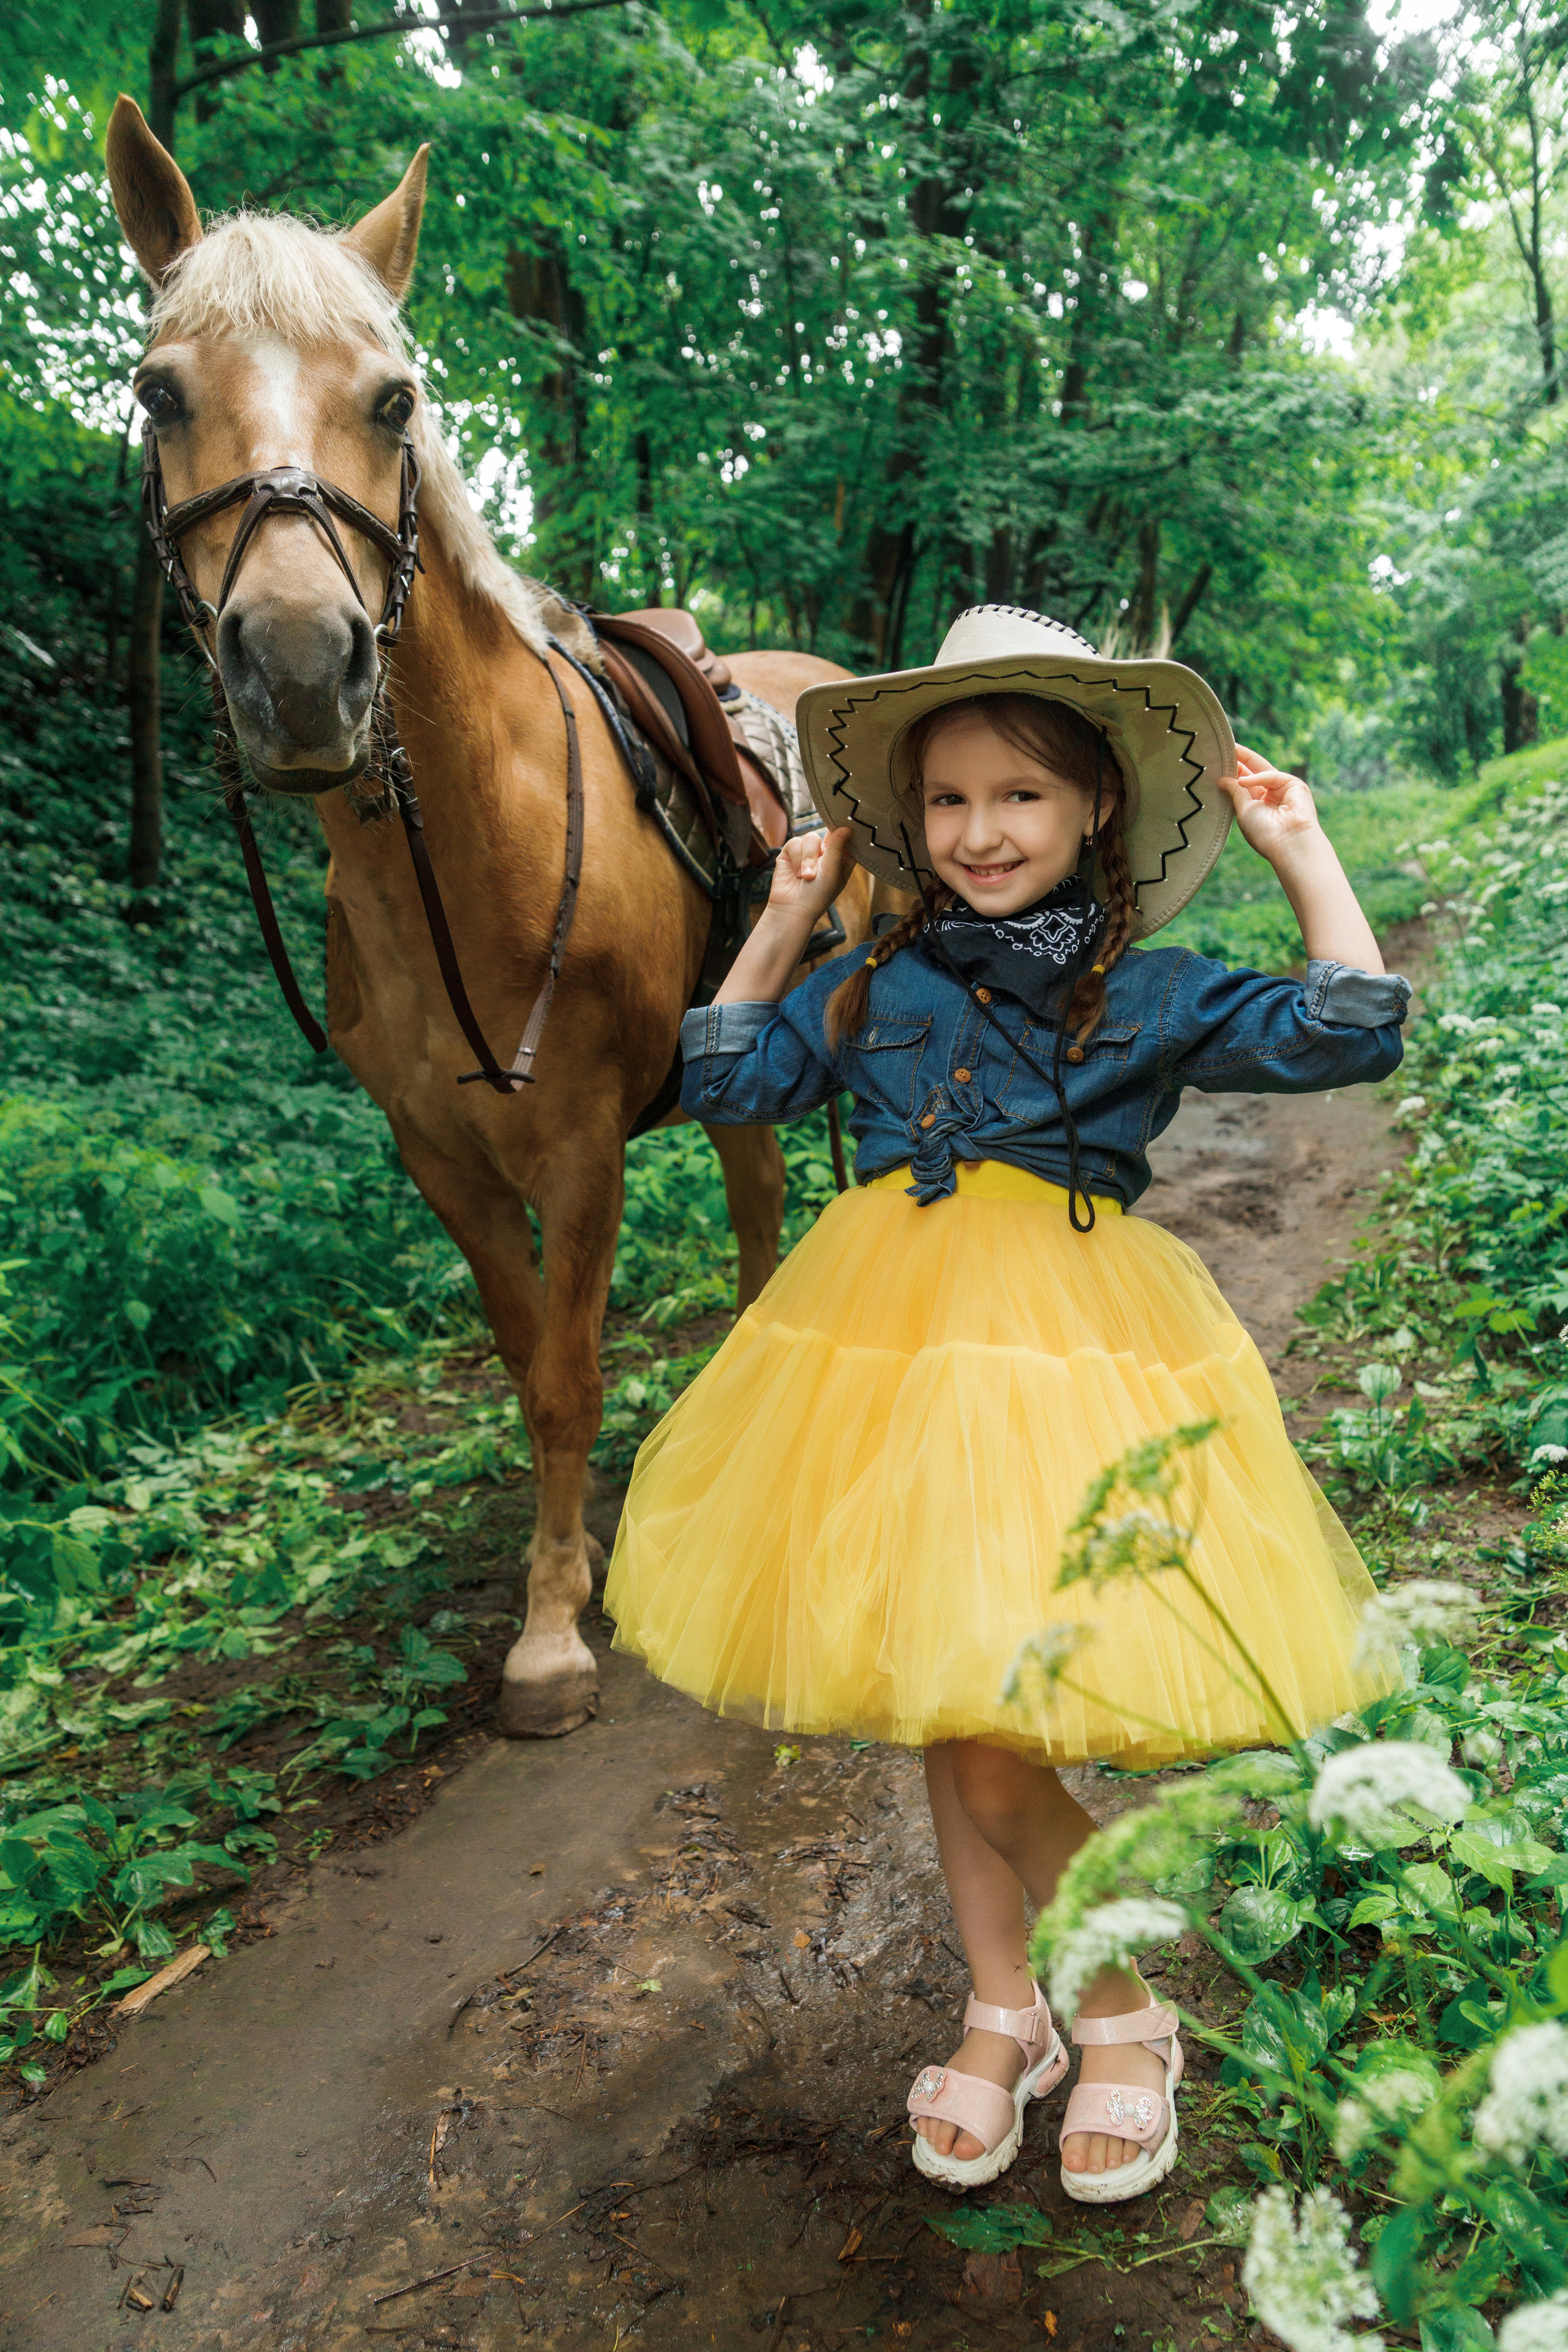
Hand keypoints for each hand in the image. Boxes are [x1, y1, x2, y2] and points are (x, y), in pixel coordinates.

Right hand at [764, 826, 853, 926]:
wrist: (793, 908)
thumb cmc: (818, 894)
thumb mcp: (833, 870)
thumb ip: (838, 846)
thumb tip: (846, 826)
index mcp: (842, 858)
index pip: (848, 837)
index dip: (848, 829)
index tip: (849, 824)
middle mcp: (826, 853)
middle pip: (827, 832)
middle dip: (823, 849)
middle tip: (821, 863)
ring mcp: (808, 851)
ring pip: (810, 837)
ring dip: (808, 858)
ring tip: (807, 876)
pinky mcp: (791, 852)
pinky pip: (794, 842)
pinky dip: (796, 859)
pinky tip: (796, 874)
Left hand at [1216, 745, 1321, 861]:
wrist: (1288, 843)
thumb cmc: (1264, 833)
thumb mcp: (1244, 811)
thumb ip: (1235, 793)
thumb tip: (1222, 779)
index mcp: (1258, 805)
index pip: (1242, 784)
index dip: (1231, 773)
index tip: (1216, 763)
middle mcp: (1270, 796)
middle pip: (1252, 773)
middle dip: (1238, 760)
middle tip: (1221, 748)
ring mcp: (1283, 789)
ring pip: (1261, 769)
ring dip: (1244, 760)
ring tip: (1226, 752)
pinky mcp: (1294, 785)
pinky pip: (1272, 776)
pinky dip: (1257, 778)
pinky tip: (1243, 781)